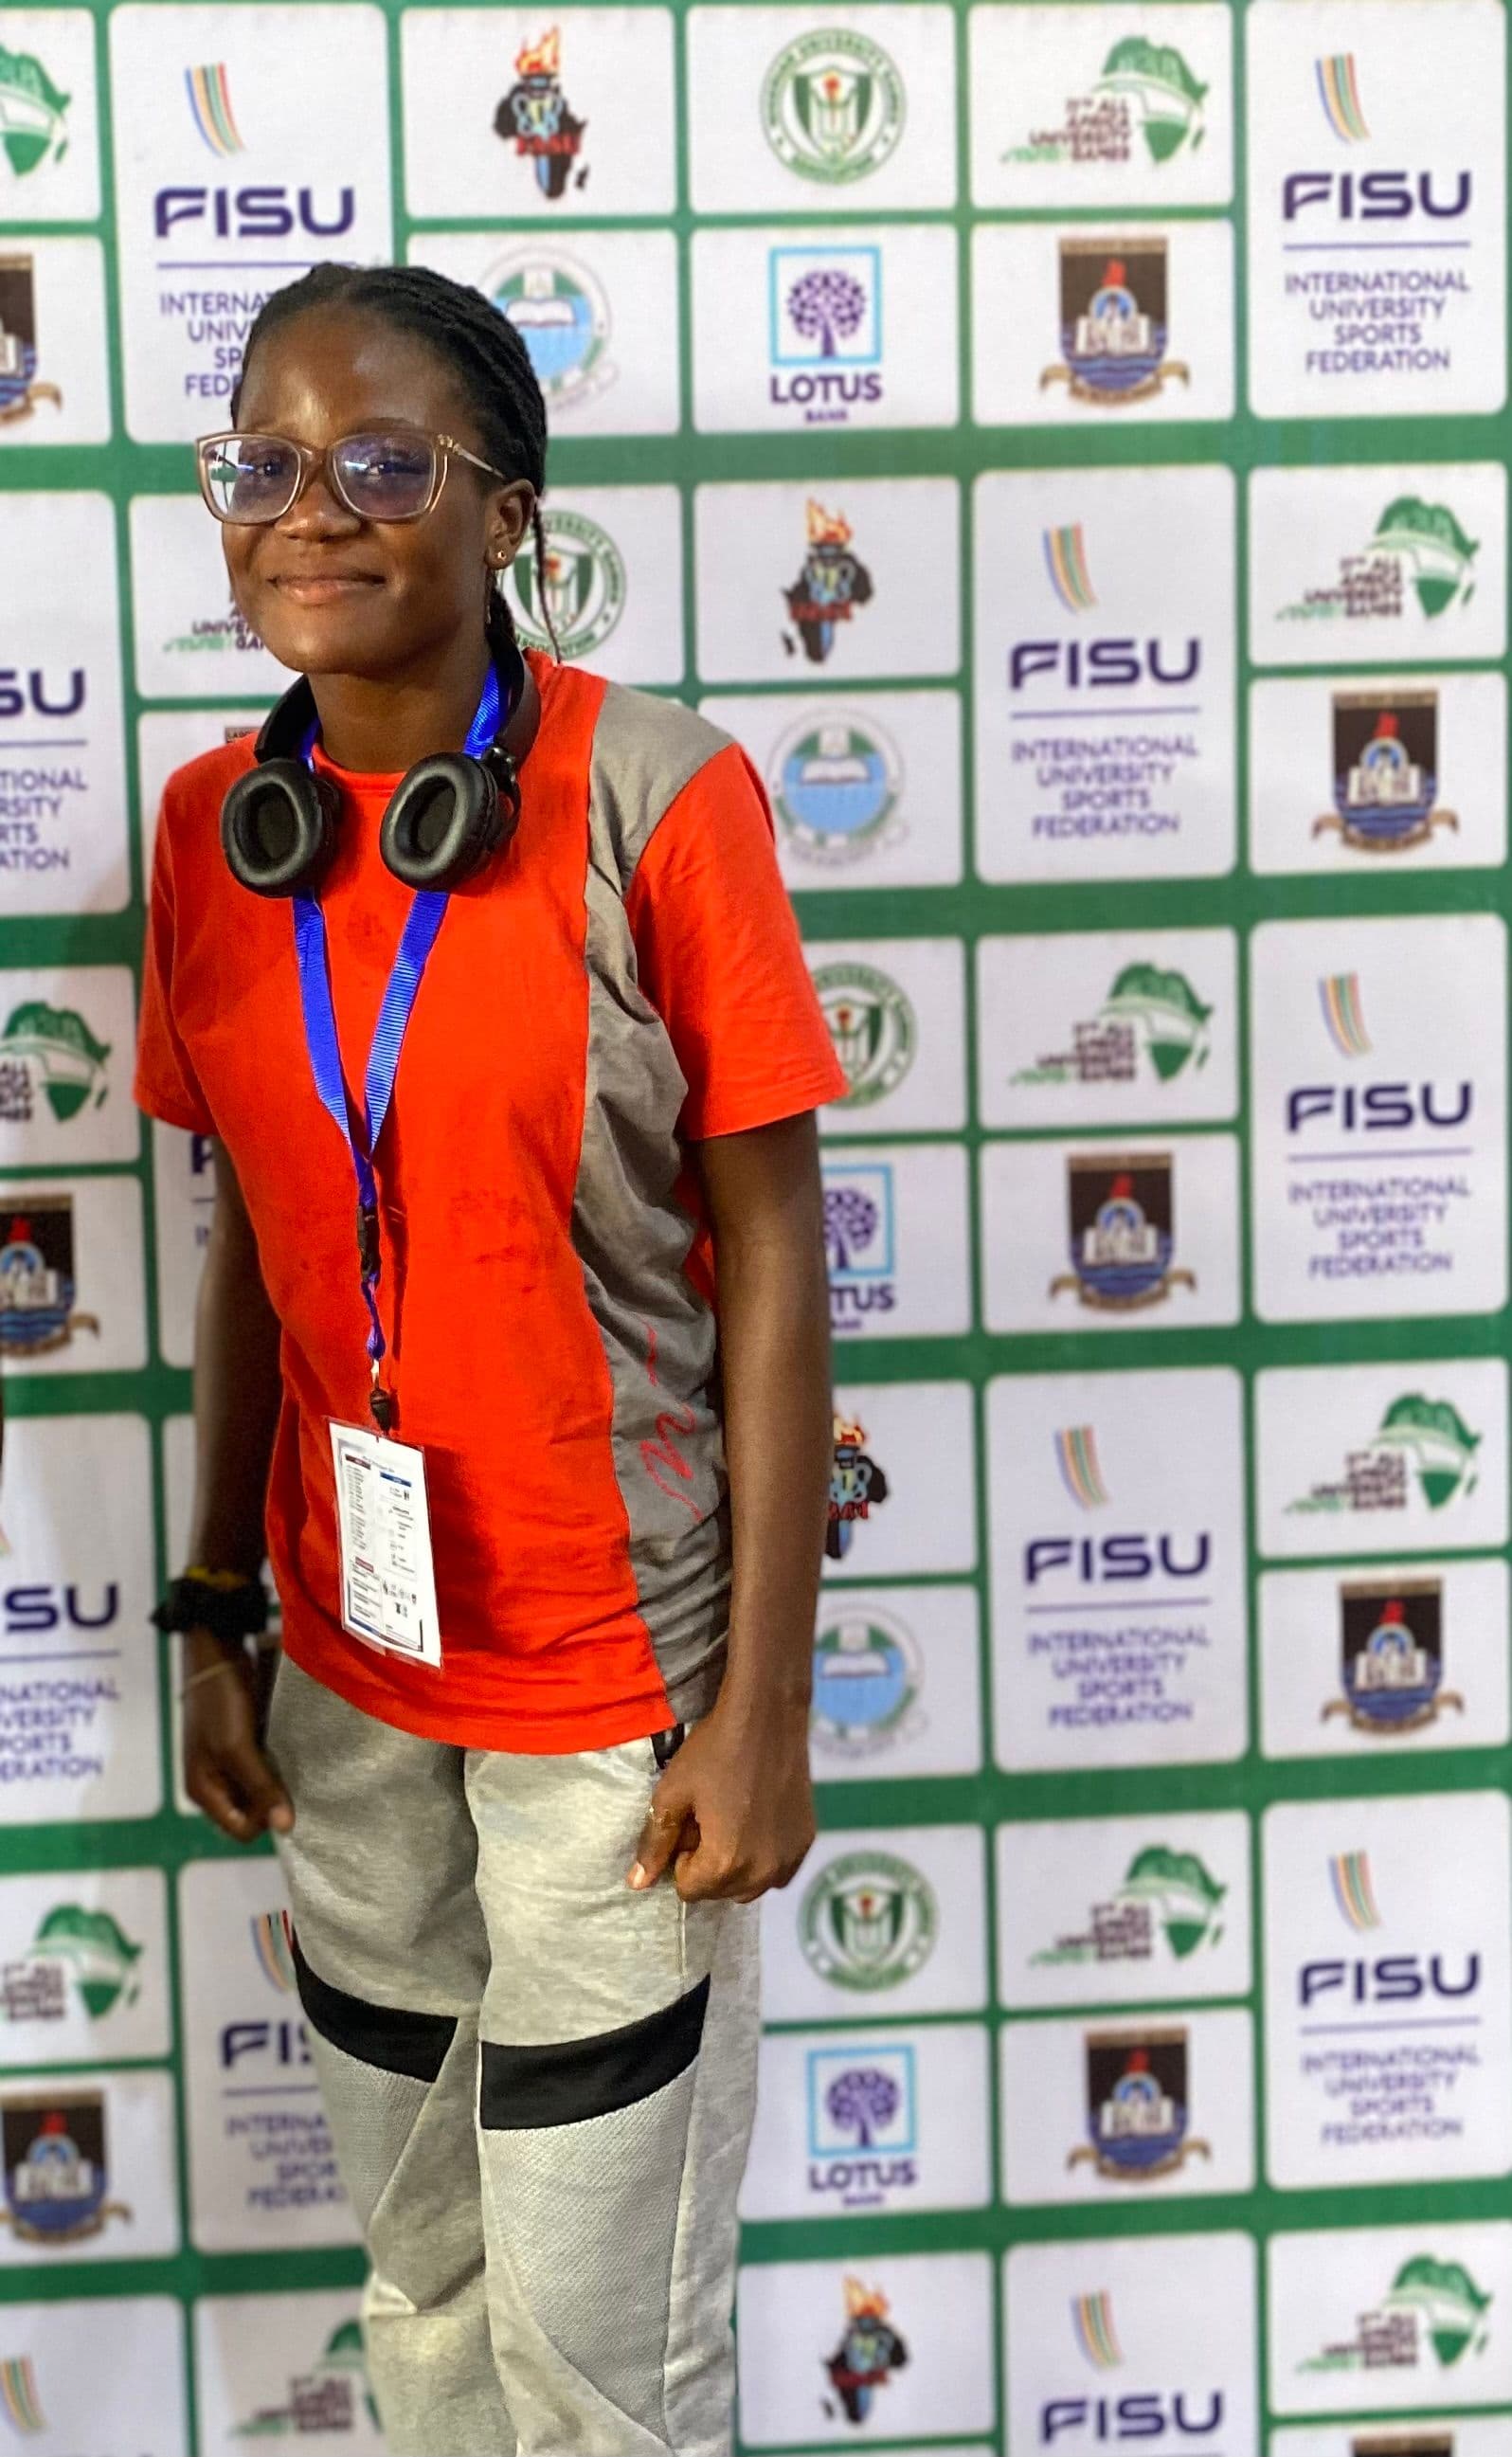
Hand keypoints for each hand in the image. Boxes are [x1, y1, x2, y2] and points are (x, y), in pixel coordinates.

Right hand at [182, 1630, 292, 1843]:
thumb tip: (285, 1828)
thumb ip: (260, 1787)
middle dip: (272, 1799)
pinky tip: (290, 1748)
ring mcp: (227, 1763)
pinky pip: (262, 1767)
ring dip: (277, 1779)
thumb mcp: (237, 1748)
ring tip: (295, 1761)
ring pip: (259, 1789)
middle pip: (251, 1811)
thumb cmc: (221, 1703)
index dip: (265, 1817)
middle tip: (294, 1776)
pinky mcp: (240, 1744)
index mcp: (204, 1791)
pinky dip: (276, 1762)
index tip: (285, 1792)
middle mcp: (214, 1783)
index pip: (242, 1830)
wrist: (217, 1653)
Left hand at [628, 1695, 814, 1902]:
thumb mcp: (672, 1793)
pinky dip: (762, 1858)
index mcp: (725, 1862)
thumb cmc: (713, 1752)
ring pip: (749, 1886)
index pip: (689, 1889)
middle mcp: (761, 1872)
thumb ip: (654, 1843)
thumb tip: (636, 1884)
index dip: (681, 1858)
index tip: (690, 1823)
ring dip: (735, 1866)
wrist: (767, 1715)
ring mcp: (789, 1859)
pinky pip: (776, 1872)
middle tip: (710, 1818)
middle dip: (708, 1865)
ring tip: (732, 1820)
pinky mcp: (806, 1843)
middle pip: (719, 1891)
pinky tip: (758, 1821)